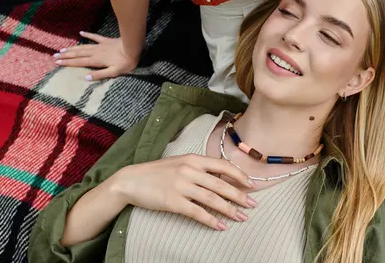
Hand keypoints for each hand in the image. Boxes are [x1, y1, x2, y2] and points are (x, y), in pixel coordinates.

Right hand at [54, 32, 139, 80]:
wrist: (133, 47)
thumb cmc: (125, 62)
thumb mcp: (114, 72)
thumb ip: (100, 74)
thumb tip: (86, 78)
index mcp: (96, 61)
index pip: (79, 62)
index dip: (68, 63)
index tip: (57, 63)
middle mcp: (95, 52)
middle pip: (78, 54)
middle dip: (66, 55)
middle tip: (55, 56)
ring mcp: (100, 45)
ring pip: (83, 46)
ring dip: (73, 48)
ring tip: (63, 49)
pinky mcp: (106, 40)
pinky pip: (95, 37)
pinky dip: (88, 35)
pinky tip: (81, 33)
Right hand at [110, 154, 256, 230]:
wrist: (131, 180)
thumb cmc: (156, 172)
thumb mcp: (179, 162)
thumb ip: (198, 167)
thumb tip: (221, 176)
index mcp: (193, 159)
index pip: (223, 166)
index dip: (239, 176)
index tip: (252, 185)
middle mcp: (189, 170)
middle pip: (221, 184)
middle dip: (240, 196)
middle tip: (253, 205)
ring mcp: (181, 186)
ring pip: (213, 199)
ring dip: (230, 210)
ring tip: (242, 218)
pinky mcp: (173, 202)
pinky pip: (197, 213)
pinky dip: (211, 220)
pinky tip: (221, 226)